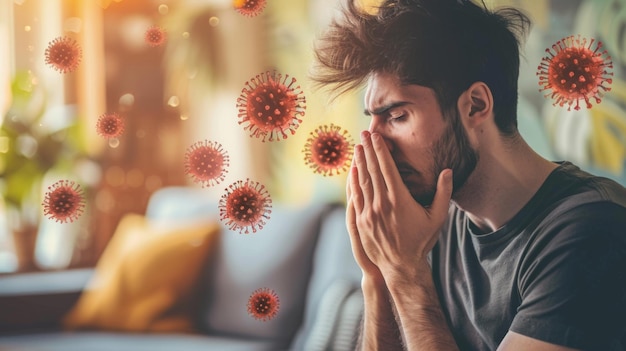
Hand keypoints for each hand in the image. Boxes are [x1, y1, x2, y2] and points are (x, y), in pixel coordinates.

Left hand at [350, 131, 452, 279]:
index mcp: (399, 199)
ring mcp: (368, 212)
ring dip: (359, 162)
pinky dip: (353, 181)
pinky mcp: (360, 221)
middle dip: (368, 150)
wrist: (402, 266)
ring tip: (358, 147)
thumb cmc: (422, 241)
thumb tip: (448, 171)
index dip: (380, 150)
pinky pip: (355, 196)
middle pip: (372, 170)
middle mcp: (381, 203)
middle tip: (364, 133)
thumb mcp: (437, 217)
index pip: (387, 168)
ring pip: (361, 181)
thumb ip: (443, 193)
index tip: (376, 136)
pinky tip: (352, 171)